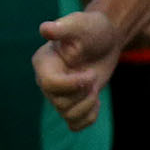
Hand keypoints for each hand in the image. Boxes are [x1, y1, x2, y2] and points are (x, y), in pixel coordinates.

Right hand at [33, 9, 122, 129]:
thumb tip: (44, 29)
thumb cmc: (91, 29)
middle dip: (84, 94)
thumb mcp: (79, 25)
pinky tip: (95, 100)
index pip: (50, 84)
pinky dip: (89, 116)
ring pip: (68, 115)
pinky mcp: (71, 104)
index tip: (91, 74)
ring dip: (88, 104)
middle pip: (60, 103)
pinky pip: (75, 124)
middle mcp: (46, 80)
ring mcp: (58, 94)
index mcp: (43, 63)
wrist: (106, 39)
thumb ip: (62, 28)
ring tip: (94, 86)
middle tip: (94, 75)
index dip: (73, 84)